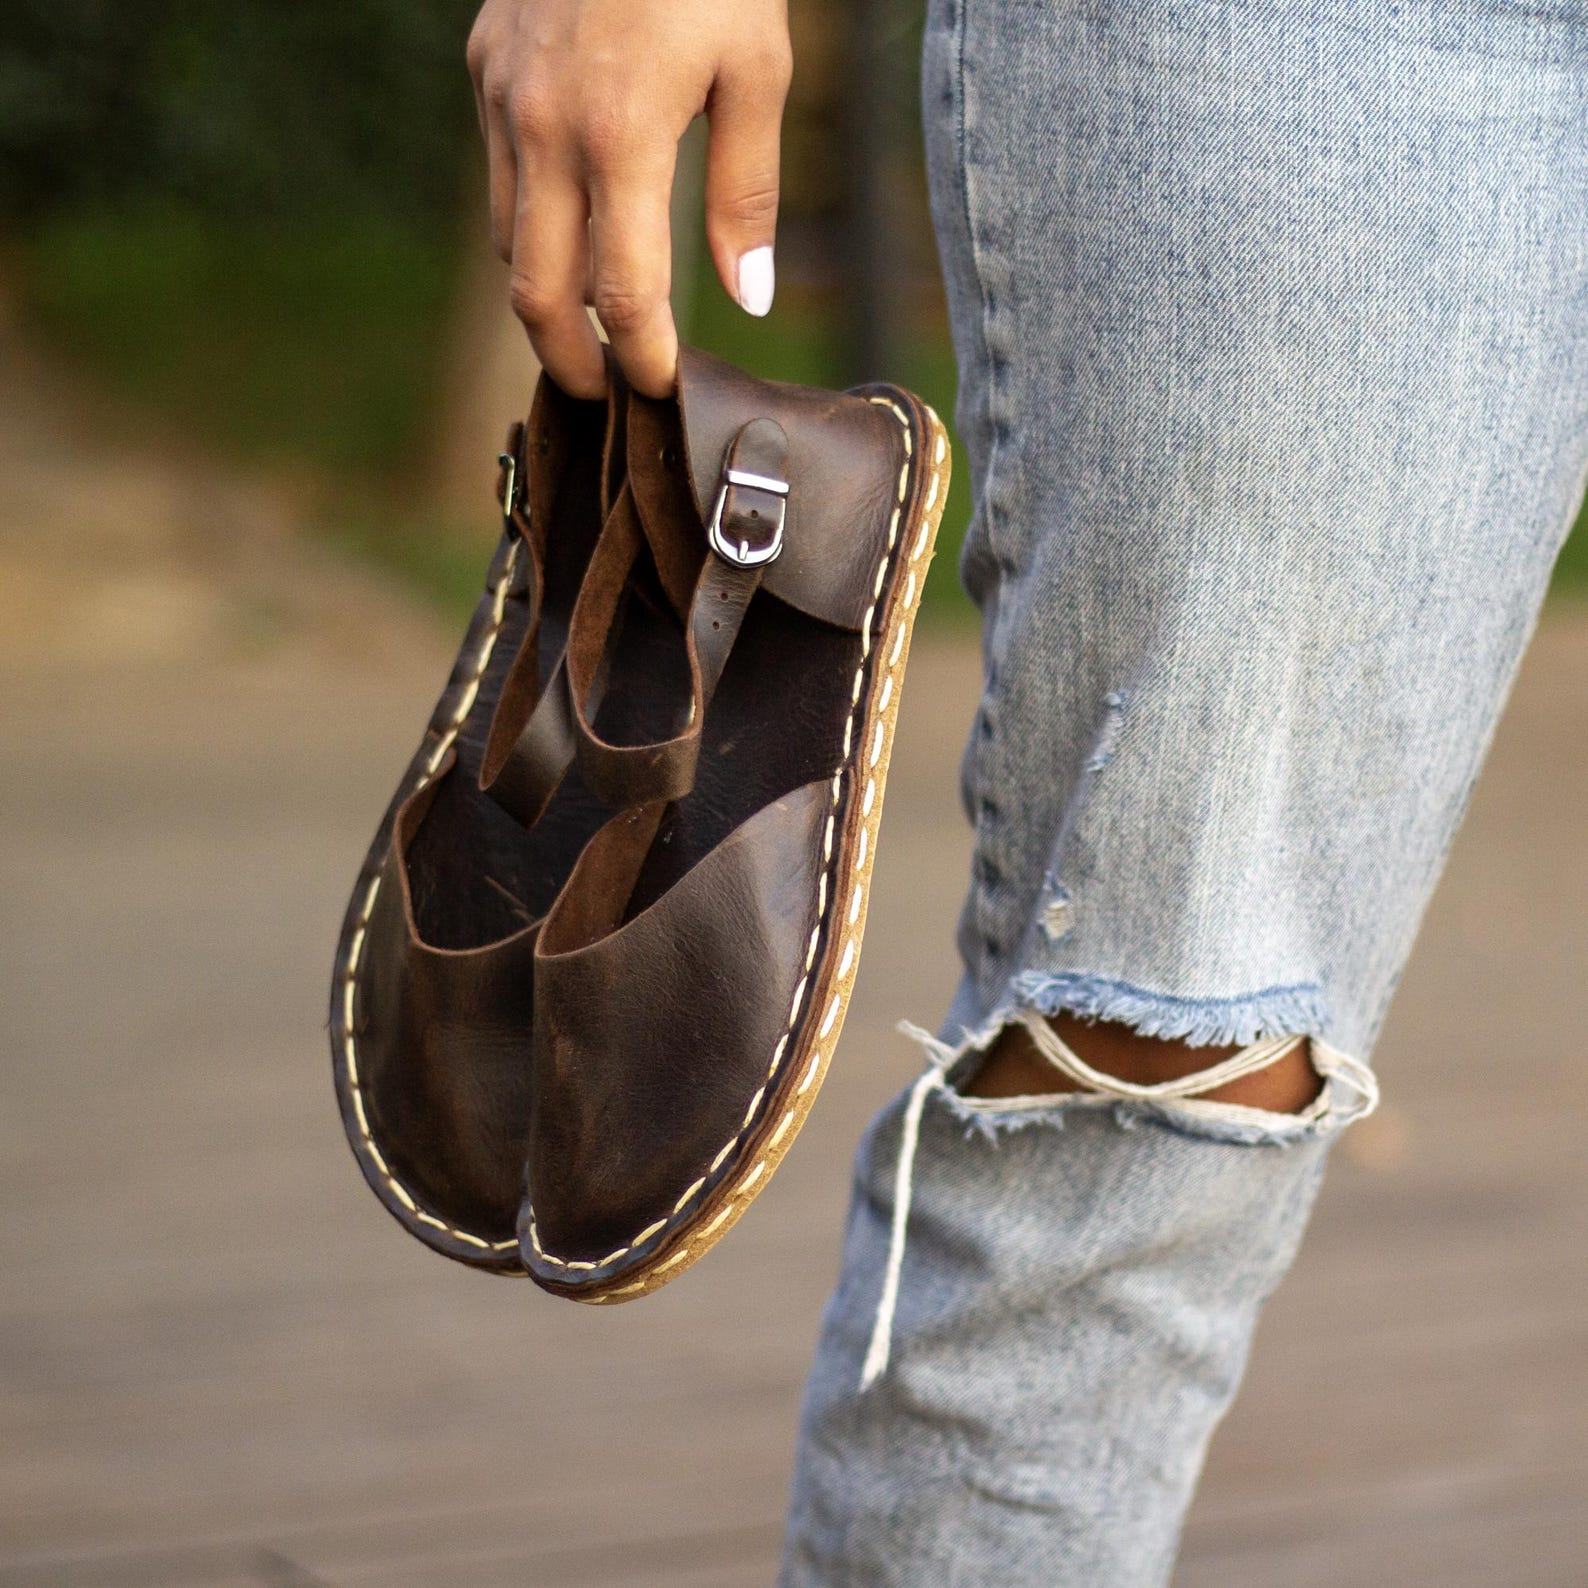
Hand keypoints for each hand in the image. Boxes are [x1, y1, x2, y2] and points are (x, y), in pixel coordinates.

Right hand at [467, 0, 790, 397]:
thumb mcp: (757, 70)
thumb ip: (747, 195)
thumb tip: (746, 298)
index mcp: (621, 135)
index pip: (622, 293)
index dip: (640, 359)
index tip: (660, 389)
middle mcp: (544, 126)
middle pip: (536, 296)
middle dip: (571, 361)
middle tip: (607, 393)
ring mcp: (502, 96)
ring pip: (510, 245)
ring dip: (548, 299)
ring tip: (594, 326)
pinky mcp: (484, 67)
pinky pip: (501, 181)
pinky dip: (533, 229)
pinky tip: (574, 231)